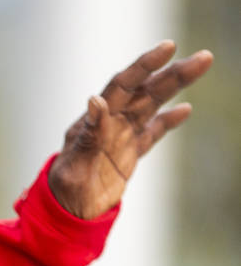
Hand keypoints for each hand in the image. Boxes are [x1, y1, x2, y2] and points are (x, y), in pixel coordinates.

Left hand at [49, 41, 212, 218]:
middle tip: (202, 58)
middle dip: (171, 73)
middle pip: (143, 92)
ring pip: (151, 106)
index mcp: (93, 122)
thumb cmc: (63, 193)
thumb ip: (88, 136)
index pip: (121, 87)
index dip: (143, 67)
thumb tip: (97, 99)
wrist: (66, 216)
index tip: (168, 49)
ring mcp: (119, 137)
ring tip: (200, 67)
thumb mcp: (74, 166)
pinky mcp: (128, 153)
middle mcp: (108, 124)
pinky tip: (185, 109)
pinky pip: (151, 133)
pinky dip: (167, 121)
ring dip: (174, 87)